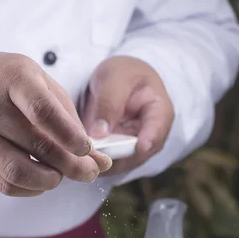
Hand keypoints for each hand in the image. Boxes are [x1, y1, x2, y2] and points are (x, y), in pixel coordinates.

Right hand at [0, 52, 111, 195]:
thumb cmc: (12, 83)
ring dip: (49, 180)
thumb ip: (72, 123)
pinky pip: (4, 184)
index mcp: (13, 80)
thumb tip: (100, 162)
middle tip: (88, 172)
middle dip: (70, 165)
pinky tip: (42, 179)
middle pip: (36, 146)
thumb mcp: (45, 87)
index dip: (69, 136)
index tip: (87, 149)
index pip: (43, 112)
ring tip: (62, 175)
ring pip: (17, 172)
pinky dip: (30, 189)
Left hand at [82, 56, 173, 174]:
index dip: (148, 140)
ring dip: (103, 162)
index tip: (140, 147)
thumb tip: (99, 134)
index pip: (157, 129)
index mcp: (160, 112)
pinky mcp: (121, 153)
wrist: (121, 81)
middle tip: (93, 158)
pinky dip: (96, 161)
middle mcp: (152, 135)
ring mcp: (136, 147)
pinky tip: (79, 159)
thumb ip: (109, 102)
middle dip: (116, 157)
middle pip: (137, 153)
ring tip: (82, 161)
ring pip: (121, 163)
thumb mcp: (115, 78)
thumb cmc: (123, 74)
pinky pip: (110, 162)